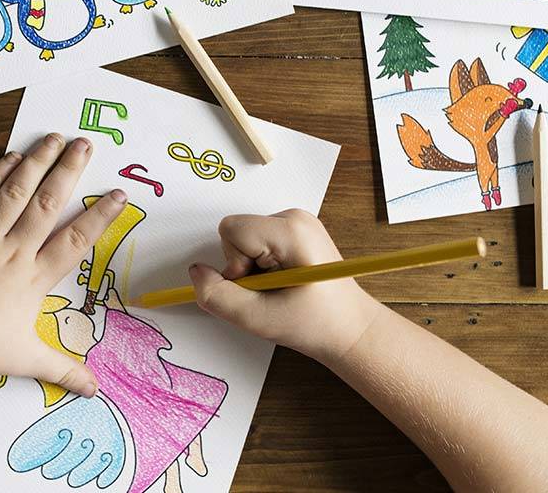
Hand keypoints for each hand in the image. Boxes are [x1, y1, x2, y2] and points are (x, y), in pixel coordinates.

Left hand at [0, 134, 126, 397]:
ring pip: (16, 192)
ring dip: (37, 163)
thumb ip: (62, 369)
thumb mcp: (25, 358)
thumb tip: (94, 389)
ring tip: (54, 138)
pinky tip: (11, 157)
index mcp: (35, 278)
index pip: (75, 241)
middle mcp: (14, 251)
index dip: (100, 217)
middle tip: (86, 144)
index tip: (119, 194)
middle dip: (69, 171)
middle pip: (48, 204)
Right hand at [189, 209, 382, 362]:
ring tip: (280, 289)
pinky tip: (284, 282)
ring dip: (252, 268)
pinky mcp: (295, 231)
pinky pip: (257, 243)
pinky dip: (262, 265)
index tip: (260, 287)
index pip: (232, 230)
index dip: (234, 264)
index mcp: (291, 230)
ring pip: (245, 239)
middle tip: (272, 292)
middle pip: (237, 233)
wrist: (351, 330)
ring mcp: (297, 222)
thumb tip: (195, 273)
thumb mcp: (258, 319)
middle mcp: (295, 217)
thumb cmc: (314, 325)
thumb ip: (217, 296)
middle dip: (243, 267)